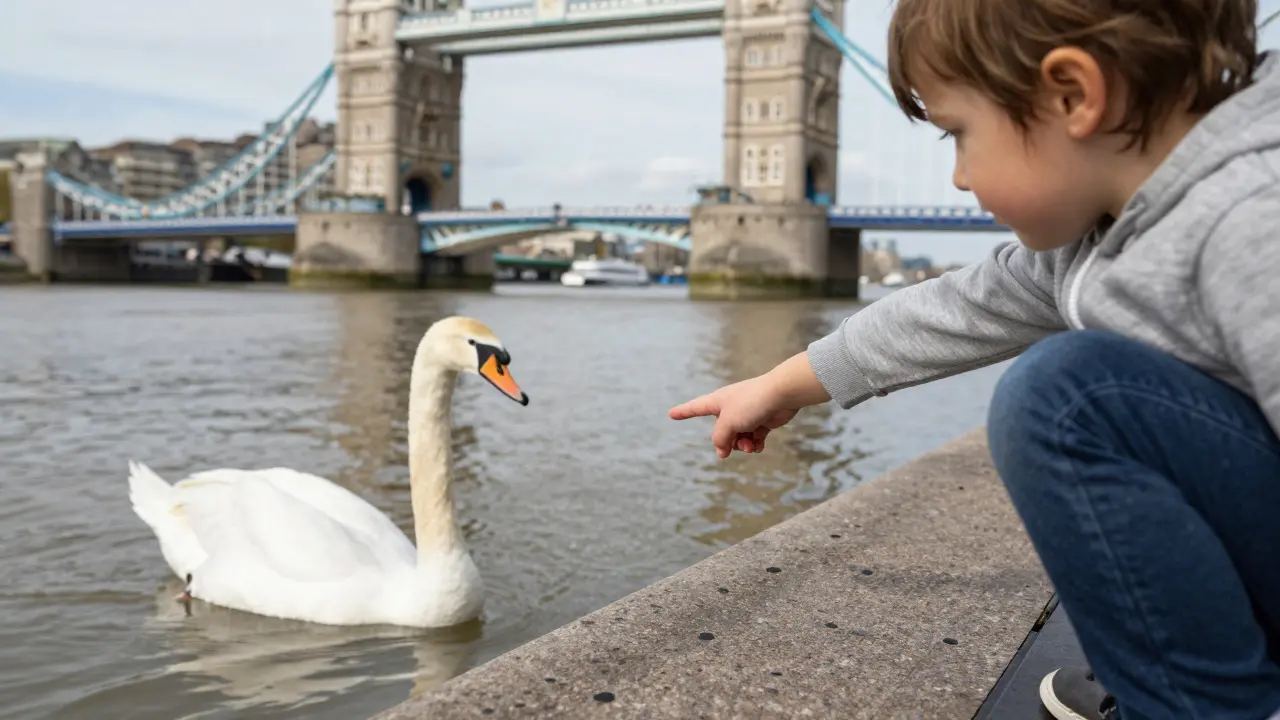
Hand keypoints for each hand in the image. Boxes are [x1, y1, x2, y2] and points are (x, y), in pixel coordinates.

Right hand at [669, 375, 799, 457]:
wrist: (782, 395)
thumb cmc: (751, 403)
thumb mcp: (728, 423)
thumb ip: (720, 439)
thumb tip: (721, 451)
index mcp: (717, 402)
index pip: (695, 408)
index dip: (683, 412)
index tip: (671, 414)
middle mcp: (730, 408)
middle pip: (721, 432)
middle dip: (726, 443)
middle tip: (733, 448)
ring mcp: (746, 414)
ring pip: (738, 438)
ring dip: (742, 446)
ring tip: (750, 446)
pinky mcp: (761, 420)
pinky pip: (753, 438)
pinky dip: (755, 444)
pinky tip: (758, 447)